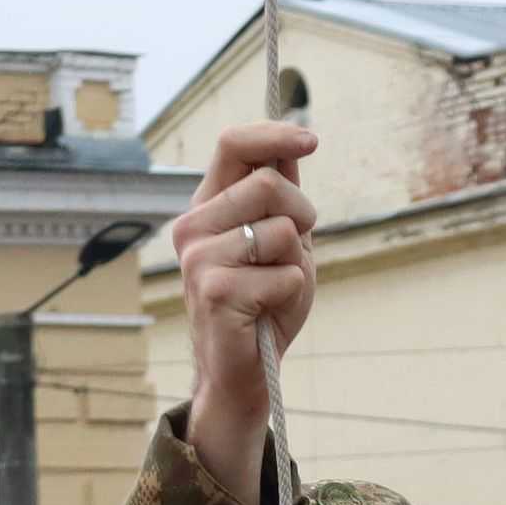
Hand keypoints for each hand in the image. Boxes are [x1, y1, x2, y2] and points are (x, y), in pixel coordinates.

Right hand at [171, 121, 318, 504]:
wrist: (244, 370)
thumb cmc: (265, 303)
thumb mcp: (281, 240)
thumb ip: (281, 195)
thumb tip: (294, 141)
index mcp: (207, 206)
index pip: (233, 145)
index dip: (274, 134)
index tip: (311, 138)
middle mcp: (194, 227)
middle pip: (269, 183)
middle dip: (303, 214)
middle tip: (294, 252)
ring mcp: (199, 259)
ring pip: (282, 230)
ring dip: (297, 260)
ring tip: (275, 287)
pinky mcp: (216, 291)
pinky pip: (284, 272)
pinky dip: (292, 292)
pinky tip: (268, 311)